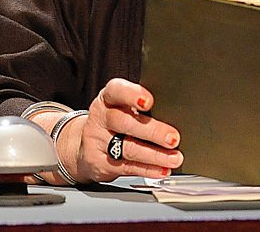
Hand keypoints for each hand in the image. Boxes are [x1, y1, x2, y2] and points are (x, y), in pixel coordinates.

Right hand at [50, 78, 182, 182]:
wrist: (83, 146)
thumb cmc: (113, 121)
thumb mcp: (121, 107)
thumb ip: (141, 107)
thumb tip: (176, 113)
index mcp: (108, 98)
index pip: (117, 91)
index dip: (132, 95)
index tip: (149, 102)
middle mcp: (101, 118)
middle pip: (125, 123)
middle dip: (152, 131)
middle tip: (173, 138)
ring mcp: (98, 141)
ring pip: (129, 148)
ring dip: (155, 155)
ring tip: (174, 158)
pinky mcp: (99, 163)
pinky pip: (127, 167)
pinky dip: (148, 169)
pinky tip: (162, 170)